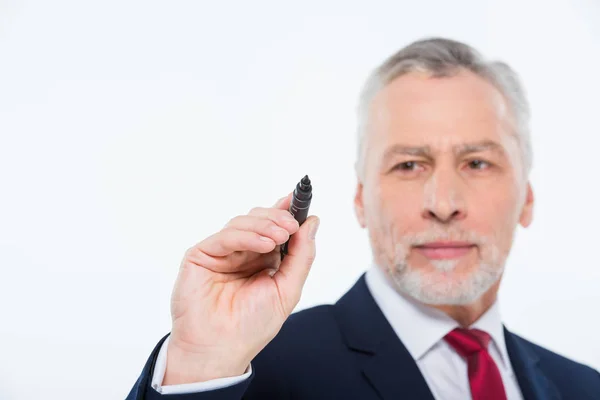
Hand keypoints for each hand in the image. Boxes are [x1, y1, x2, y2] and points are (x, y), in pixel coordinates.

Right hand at [163, 193, 319, 384]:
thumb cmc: (252, 326)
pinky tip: (264, 244)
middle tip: (292, 225)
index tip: (301, 197)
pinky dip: (246, 236)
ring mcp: (222, 252)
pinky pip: (225, 236)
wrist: (220, 350)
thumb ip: (301, 256)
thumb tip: (313, 223)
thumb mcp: (287, 290)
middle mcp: (243, 252)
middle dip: (278, 218)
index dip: (287, 209)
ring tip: (279, 237)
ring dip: (265, 225)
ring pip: (243, 222)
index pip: (275, 226)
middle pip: (260, 219)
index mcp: (263, 259)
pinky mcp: (201, 255)